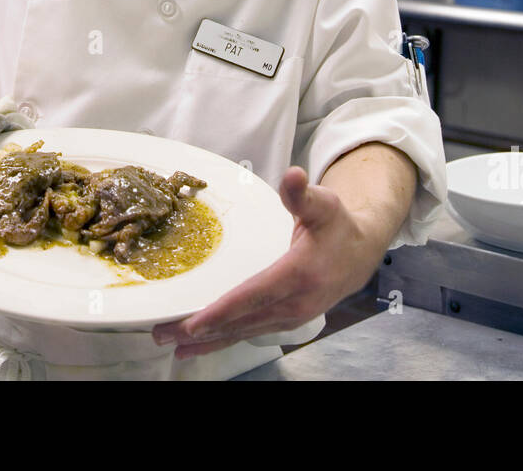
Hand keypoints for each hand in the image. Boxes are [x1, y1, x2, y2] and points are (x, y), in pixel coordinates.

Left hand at [152, 166, 385, 358]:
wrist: (359, 254)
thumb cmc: (336, 226)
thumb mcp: (323, 204)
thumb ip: (302, 194)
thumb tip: (293, 175)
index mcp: (301, 273)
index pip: (255, 294)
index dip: (223, 311)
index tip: (194, 322)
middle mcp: (295, 303)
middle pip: (241, 320)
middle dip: (201, 330)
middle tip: (162, 332)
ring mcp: (291, 317)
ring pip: (242, 332)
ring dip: (206, 340)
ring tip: (170, 344)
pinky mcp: (285, 322)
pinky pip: (249, 334)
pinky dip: (222, 341)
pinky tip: (197, 347)